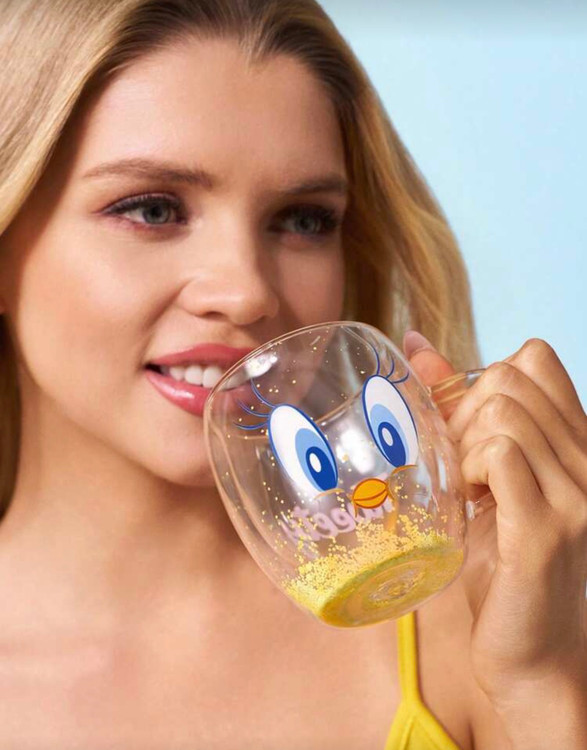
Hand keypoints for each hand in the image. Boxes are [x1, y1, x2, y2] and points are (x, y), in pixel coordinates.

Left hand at [402, 330, 586, 706]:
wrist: (534, 659)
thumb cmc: (505, 569)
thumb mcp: (484, 480)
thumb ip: (463, 415)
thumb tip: (417, 348)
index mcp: (575, 444)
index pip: (536, 358)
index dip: (483, 378)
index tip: (461, 426)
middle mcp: (586, 460)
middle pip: (509, 378)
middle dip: (463, 410)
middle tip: (453, 463)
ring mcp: (574, 493)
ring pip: (504, 412)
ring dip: (463, 442)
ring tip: (462, 486)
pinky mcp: (547, 528)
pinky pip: (502, 455)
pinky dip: (469, 468)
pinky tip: (468, 501)